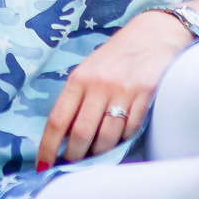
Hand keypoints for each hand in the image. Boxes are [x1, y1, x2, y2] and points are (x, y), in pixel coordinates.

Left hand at [36, 8, 194, 169]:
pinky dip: (123, 139)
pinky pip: (130, 129)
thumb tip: (64, 134)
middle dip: (75, 156)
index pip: (57, 120)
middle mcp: (98, 85)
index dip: (48, 147)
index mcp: (78, 79)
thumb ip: (78, 97)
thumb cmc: (117, 55)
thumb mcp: (89, 69)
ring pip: (107, 137)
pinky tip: (120, 138)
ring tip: (97, 155)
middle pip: (81, 134)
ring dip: (100, 152)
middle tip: (74, 165)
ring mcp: (122, 90)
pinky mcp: (145, 94)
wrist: (154, 33)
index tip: (44, 165)